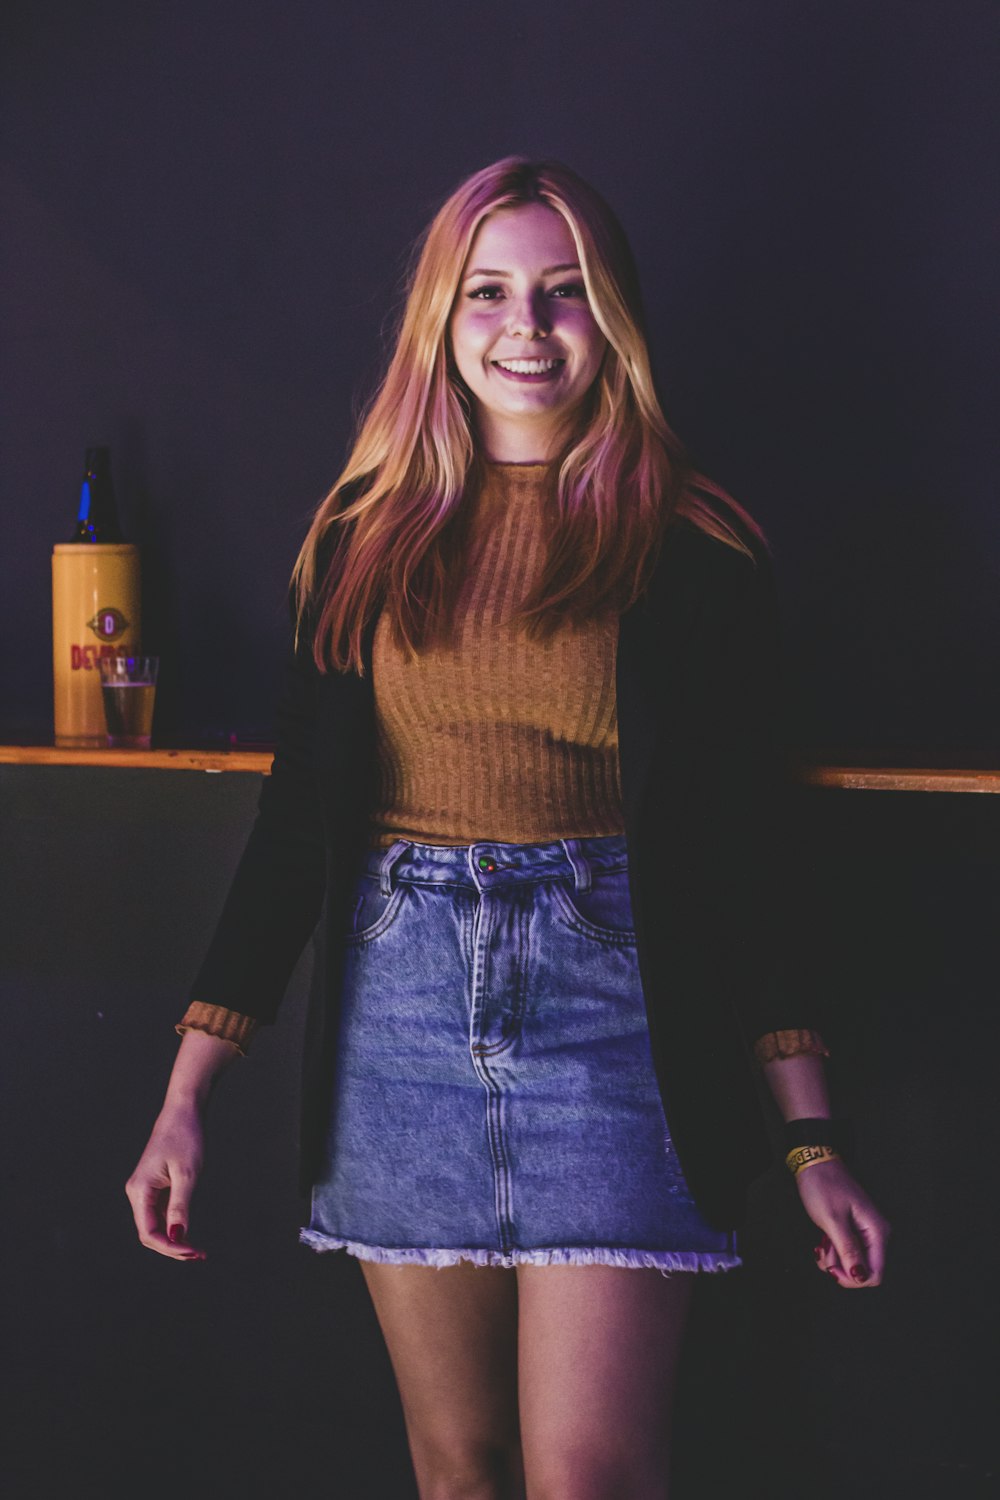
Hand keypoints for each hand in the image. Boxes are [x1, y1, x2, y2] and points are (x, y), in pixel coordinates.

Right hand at [125, 1104, 208, 1261]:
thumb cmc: (186, 1138)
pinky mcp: (154, 1187)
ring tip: (197, 1251)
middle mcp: (137, 1192)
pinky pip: (160, 1215)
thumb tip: (177, 1238)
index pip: (149, 1232)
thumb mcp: (187, 1173)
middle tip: (199, 1255)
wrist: (184, 1111)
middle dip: (171, 1248)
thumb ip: (180, 1206)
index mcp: (140, 1190)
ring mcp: (144, 1190)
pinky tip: (189, 1234)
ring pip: (154, 1226)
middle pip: (149, 1233)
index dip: (170, 1248)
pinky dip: (174, 1227)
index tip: (194, 1253)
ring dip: (173, 1241)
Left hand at [797, 1157, 890, 1287]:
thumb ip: (848, 1250)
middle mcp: (876, 1234)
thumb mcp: (833, 1220)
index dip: (852, 1278)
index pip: (875, 1274)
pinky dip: (833, 1251)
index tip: (832, 1268)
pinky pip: (847, 1252)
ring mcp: (865, 1232)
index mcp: (877, 1231)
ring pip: (853, 1263)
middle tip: (824, 1251)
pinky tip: (823, 1240)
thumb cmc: (824, 1185)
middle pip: (864, 1271)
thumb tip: (860, 1277)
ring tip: (822, 1242)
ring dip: (834, 1259)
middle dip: (841, 1267)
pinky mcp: (854, 1230)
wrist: (815, 1163)